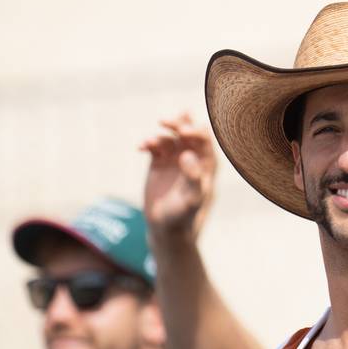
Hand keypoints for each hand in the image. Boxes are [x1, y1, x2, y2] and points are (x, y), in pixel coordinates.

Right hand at [140, 113, 216, 244]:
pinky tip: (140, 147)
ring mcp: (175, 158)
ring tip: (149, 143)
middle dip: (177, 123)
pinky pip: (154, 145)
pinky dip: (148, 142)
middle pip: (187, 130)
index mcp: (206, 162)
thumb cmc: (185, 215)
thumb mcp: (192, 198)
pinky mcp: (158, 162)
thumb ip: (193, 177)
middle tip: (163, 121)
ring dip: (159, 135)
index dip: (195, 131)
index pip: (204, 138)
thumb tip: (188, 154)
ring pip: (169, 136)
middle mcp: (192, 156)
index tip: (183, 133)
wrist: (166, 227)